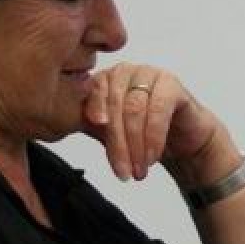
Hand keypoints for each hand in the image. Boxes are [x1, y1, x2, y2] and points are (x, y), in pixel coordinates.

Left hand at [81, 62, 223, 181]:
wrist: (182, 140)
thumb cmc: (142, 134)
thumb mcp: (110, 131)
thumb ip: (90, 123)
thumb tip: (62, 123)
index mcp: (106, 78)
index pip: (93, 91)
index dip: (94, 109)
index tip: (95, 128)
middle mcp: (127, 71)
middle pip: (115, 104)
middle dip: (118, 143)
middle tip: (122, 172)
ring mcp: (151, 74)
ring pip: (135, 109)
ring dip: (136, 145)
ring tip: (138, 171)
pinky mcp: (172, 85)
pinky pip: (158, 109)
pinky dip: (153, 137)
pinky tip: (152, 157)